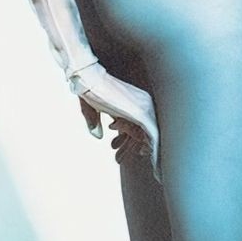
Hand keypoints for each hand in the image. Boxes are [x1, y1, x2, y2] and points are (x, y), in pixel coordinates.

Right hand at [74, 62, 160, 181]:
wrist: (89, 80)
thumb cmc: (90, 91)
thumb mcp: (94, 111)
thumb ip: (97, 122)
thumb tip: (98, 136)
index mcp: (136, 101)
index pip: (139, 124)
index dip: (131, 139)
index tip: (123, 150)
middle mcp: (144, 103)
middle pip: (145, 131)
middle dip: (132, 147)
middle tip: (120, 158)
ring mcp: (145, 108)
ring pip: (148, 135)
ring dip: (137, 150)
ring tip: (124, 160)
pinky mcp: (142, 114)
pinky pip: (152, 137)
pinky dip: (152, 150)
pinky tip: (150, 160)